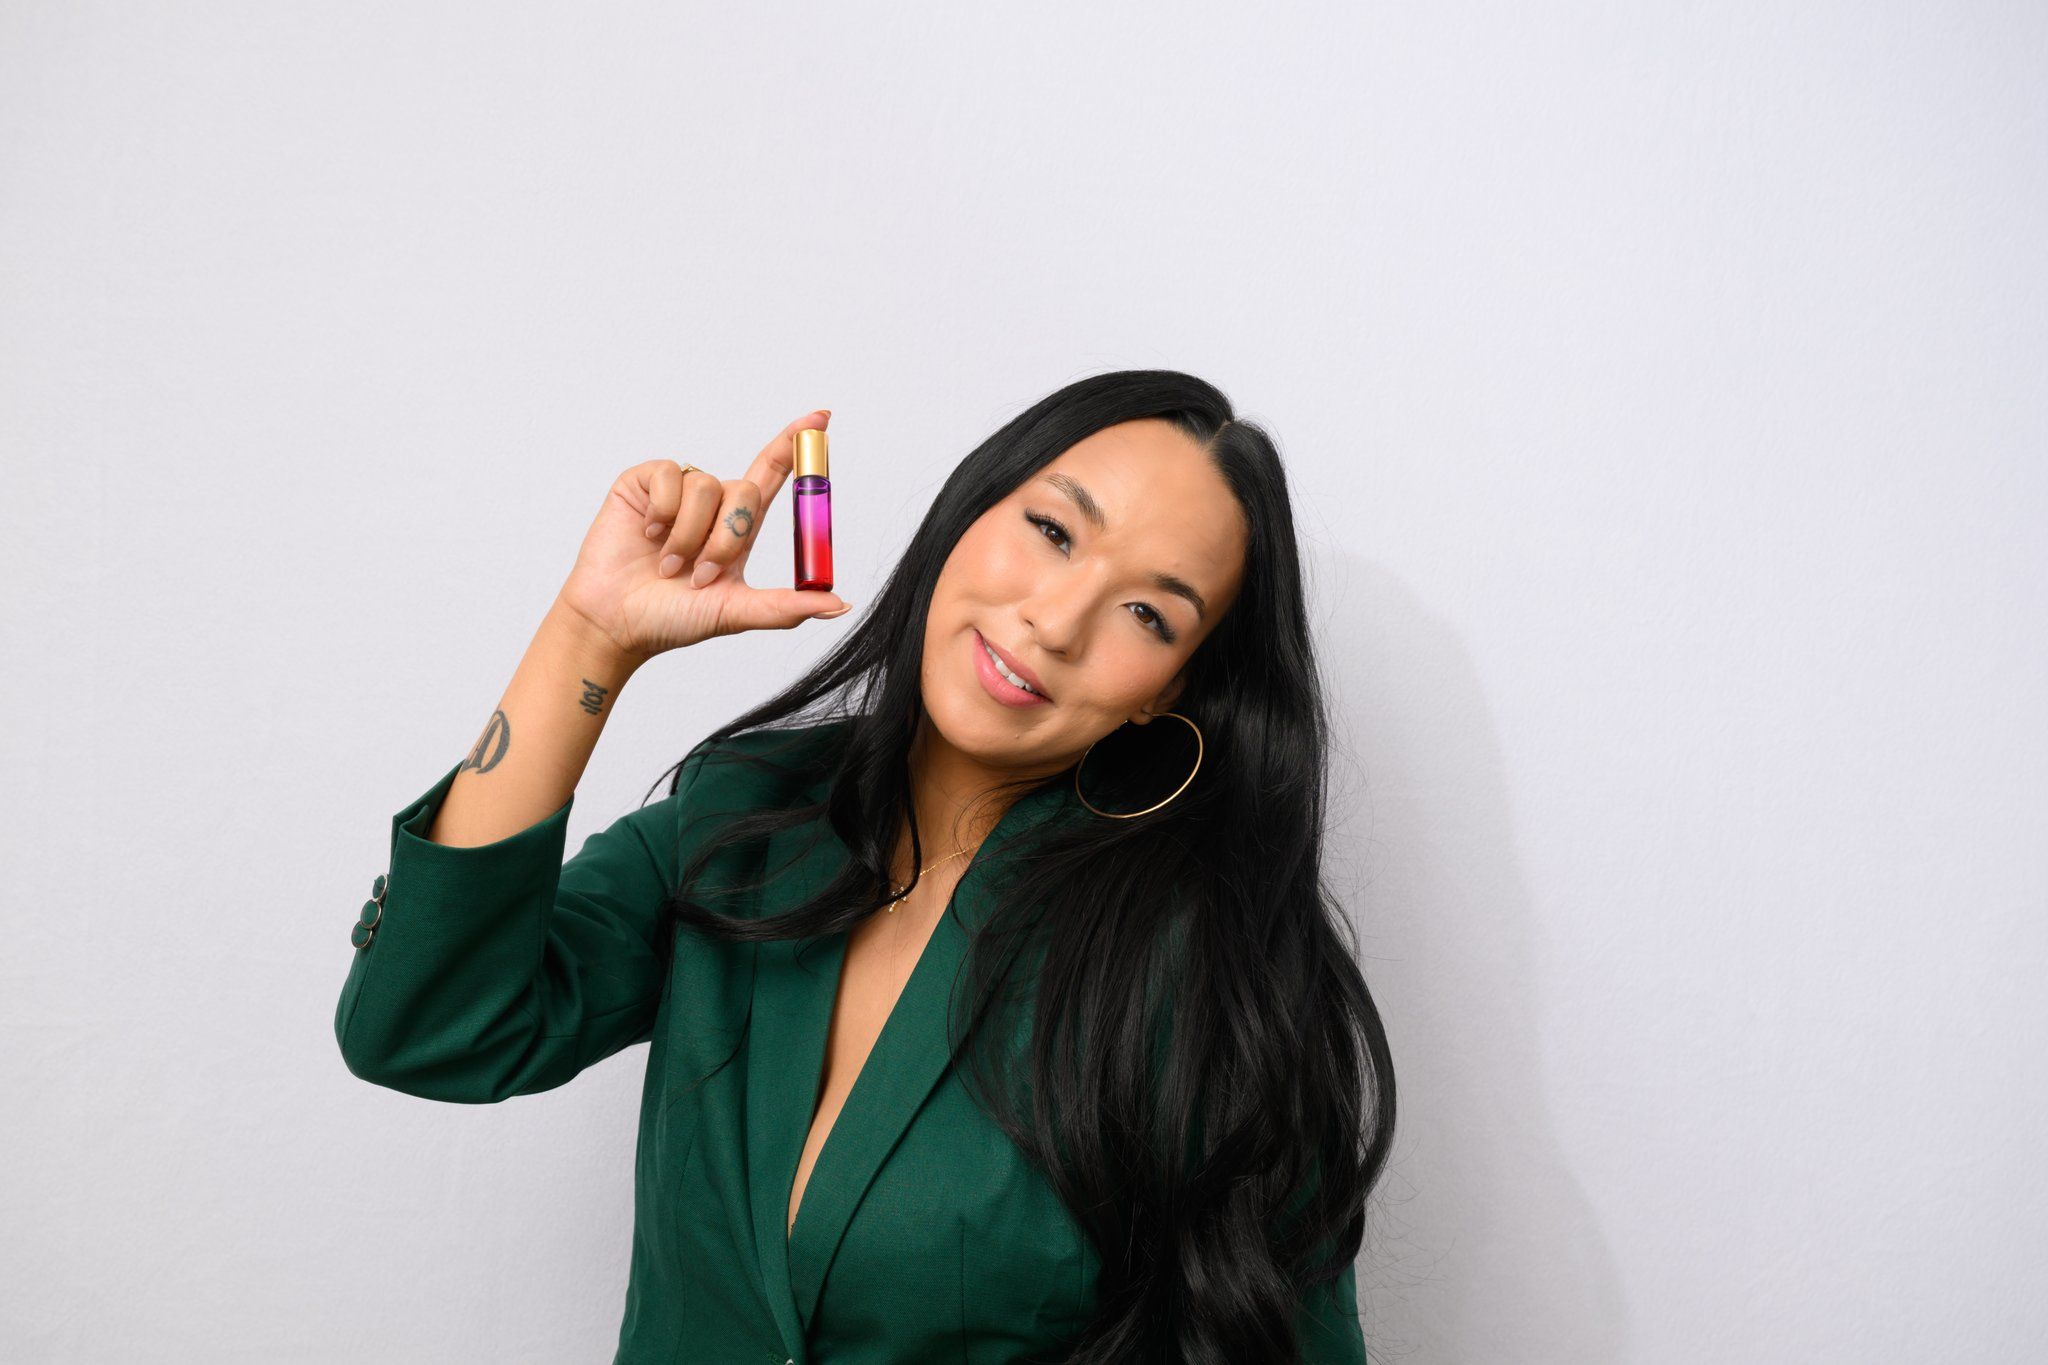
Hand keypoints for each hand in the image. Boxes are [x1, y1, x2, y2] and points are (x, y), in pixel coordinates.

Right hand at [555, 411, 851, 661]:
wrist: (615, 622)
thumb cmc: (672, 618)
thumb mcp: (735, 612)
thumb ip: (786, 607)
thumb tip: (841, 604)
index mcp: (739, 528)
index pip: (773, 475)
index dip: (795, 445)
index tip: (821, 418)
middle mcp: (712, 505)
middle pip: (747, 491)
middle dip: (728, 538)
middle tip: (702, 573)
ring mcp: (678, 491)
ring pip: (708, 487)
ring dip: (690, 534)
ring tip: (668, 564)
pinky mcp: (643, 482)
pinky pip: (670, 476)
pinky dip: (662, 511)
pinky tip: (646, 535)